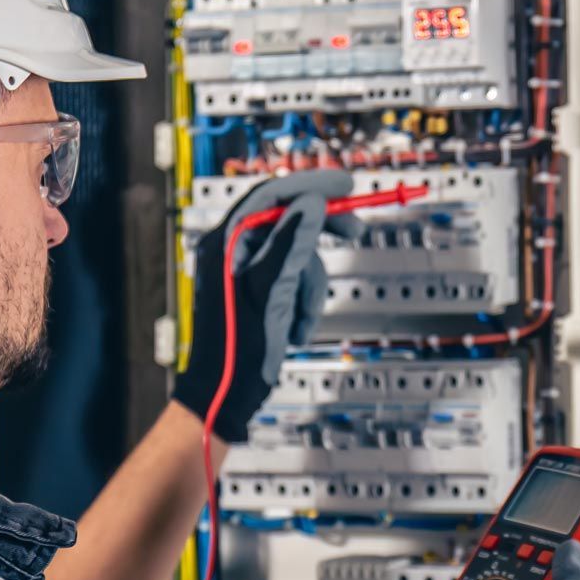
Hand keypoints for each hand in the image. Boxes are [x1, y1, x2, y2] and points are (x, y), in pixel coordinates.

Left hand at [173, 172, 356, 442]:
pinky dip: (303, 304)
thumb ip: (290, 243)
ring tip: (300, 319)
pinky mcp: (258, 292)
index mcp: (226, 244)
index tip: (345, 184)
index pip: (271, 196)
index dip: (311, 185)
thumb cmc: (237, 350)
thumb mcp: (271, 292)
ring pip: (298, 257)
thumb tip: (310, 203)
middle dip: (320, 235)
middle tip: (354, 230)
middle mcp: (232, 251)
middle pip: (288, 221)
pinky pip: (294, 281)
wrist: (226, 394)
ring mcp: (245, 272)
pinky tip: (294, 329)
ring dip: (310, 289)